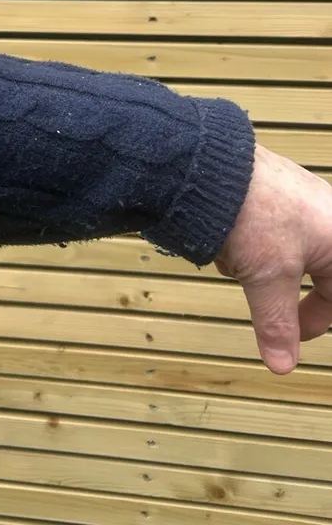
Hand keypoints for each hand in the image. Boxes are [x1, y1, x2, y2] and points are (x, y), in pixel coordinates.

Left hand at [216, 143, 331, 373]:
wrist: (208, 165)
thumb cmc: (253, 209)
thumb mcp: (270, 278)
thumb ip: (278, 323)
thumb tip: (282, 364)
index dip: (316, 321)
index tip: (294, 338)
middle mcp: (324, 215)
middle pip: (312, 273)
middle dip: (276, 287)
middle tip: (257, 287)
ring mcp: (295, 201)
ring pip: (280, 256)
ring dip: (255, 267)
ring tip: (237, 256)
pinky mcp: (267, 193)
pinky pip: (261, 234)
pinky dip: (243, 245)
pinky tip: (225, 240)